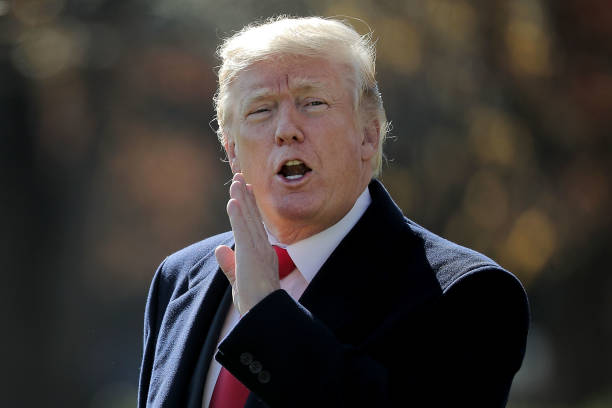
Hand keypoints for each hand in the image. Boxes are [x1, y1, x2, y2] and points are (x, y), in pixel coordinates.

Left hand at [215, 173, 279, 314]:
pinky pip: (243, 231)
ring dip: (242, 199)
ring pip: (248, 220)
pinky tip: (233, 201)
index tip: (244, 191)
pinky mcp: (251, 255)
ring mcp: (258, 250)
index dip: (250, 207)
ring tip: (236, 181)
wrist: (263, 315)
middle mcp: (263, 248)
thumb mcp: (238, 281)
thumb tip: (219, 250)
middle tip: (240, 177)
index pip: (254, 225)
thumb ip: (229, 265)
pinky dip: (238, 215)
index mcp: (262, 254)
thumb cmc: (254, 303)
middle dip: (246, 196)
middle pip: (253, 217)